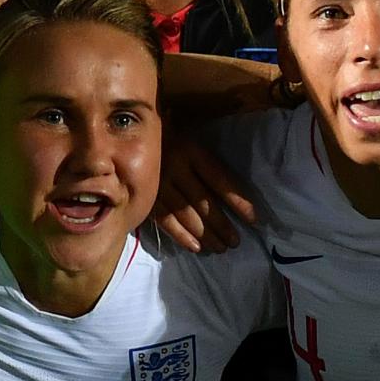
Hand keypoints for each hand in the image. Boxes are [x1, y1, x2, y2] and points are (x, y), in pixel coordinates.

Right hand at [154, 134, 256, 252]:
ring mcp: (158, 183)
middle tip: (235, 242)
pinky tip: (196, 247)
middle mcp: (175, 167)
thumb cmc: (170, 135)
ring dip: (206, 234)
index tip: (252, 219)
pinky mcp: (145, 196)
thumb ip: (209, 163)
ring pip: (186, 215)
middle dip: (222, 225)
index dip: (237, 201)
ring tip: (220, 248)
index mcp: (192, 151)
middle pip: (204, 202)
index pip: (220, 181)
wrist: (127, 132)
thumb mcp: (193, 140)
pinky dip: (181, 236)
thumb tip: (234, 194)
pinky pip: (165, 220)